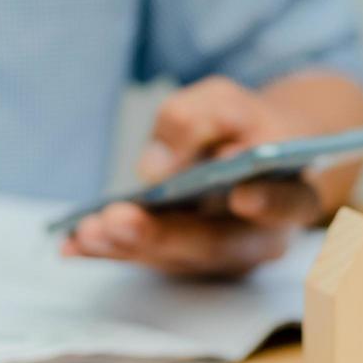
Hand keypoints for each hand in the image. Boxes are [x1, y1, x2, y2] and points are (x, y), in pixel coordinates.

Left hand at [61, 75, 340, 277]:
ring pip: (177, 259)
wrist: (251, 149)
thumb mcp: (223, 101)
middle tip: (118, 220)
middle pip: (218, 244)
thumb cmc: (243, 123)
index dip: (269, 203)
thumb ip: (197, 118)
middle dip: (165, 235)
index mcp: (292, 191)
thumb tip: (154, 167)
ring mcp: (223, 257)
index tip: (241, 195)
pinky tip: (71, 244)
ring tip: (86, 232)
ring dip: (128, 248)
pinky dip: (110, 252)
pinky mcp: (187, 261)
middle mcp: (262, 237)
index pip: (289, 202)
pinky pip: (148, 258)